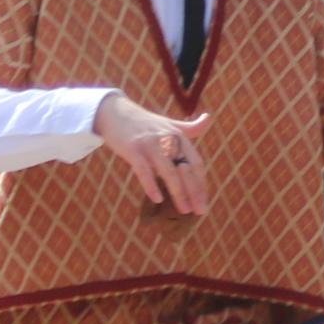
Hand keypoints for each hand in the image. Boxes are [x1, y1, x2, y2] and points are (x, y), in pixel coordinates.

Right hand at [95, 94, 213, 215]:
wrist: (114, 112)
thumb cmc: (143, 122)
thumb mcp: (168, 123)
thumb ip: (189, 126)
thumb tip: (209, 118)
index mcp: (178, 136)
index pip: (196, 163)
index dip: (201, 183)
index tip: (204, 201)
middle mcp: (167, 139)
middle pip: (186, 169)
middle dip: (195, 192)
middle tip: (200, 211)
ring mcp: (150, 144)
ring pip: (169, 172)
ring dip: (179, 192)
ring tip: (185, 210)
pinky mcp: (133, 149)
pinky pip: (144, 170)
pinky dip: (151, 185)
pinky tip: (157, 199)